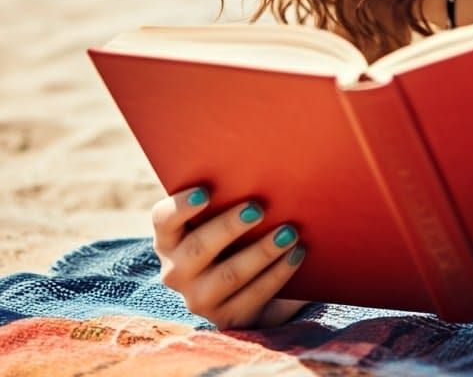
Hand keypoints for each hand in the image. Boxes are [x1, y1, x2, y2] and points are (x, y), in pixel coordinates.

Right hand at [151, 186, 311, 328]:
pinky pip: (253, 296)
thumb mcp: (221, 217)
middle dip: (230, 226)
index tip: (206, 192)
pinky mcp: (225, 318)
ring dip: (262, 252)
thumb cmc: (234, 234)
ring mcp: (198, 298)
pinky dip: (278, 273)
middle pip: (199, 247)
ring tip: (288, 232)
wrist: (245, 287)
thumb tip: (263, 164)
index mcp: (169, 238)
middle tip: (258, 208)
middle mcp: (176, 271)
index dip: (181, 206)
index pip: (164, 219)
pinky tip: (296, 253)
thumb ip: (228, 196)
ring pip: (229, 274)